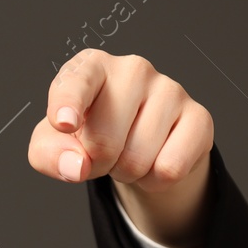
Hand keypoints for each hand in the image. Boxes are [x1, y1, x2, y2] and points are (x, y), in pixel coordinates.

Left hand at [29, 49, 214, 247]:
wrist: (137, 144)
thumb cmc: (89, 133)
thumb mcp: (54, 143)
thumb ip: (49, 154)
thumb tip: (76, 166)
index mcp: (92, 67)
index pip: (77, 82)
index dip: (68, 105)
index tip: (63, 123)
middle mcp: (133, 69)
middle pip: (104, 141)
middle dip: (97, 165)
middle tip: (102, 155)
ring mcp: (170, 89)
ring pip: (137, 159)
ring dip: (126, 173)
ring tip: (127, 153)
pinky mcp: (199, 117)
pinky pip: (169, 168)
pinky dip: (154, 181)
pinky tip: (153, 160)